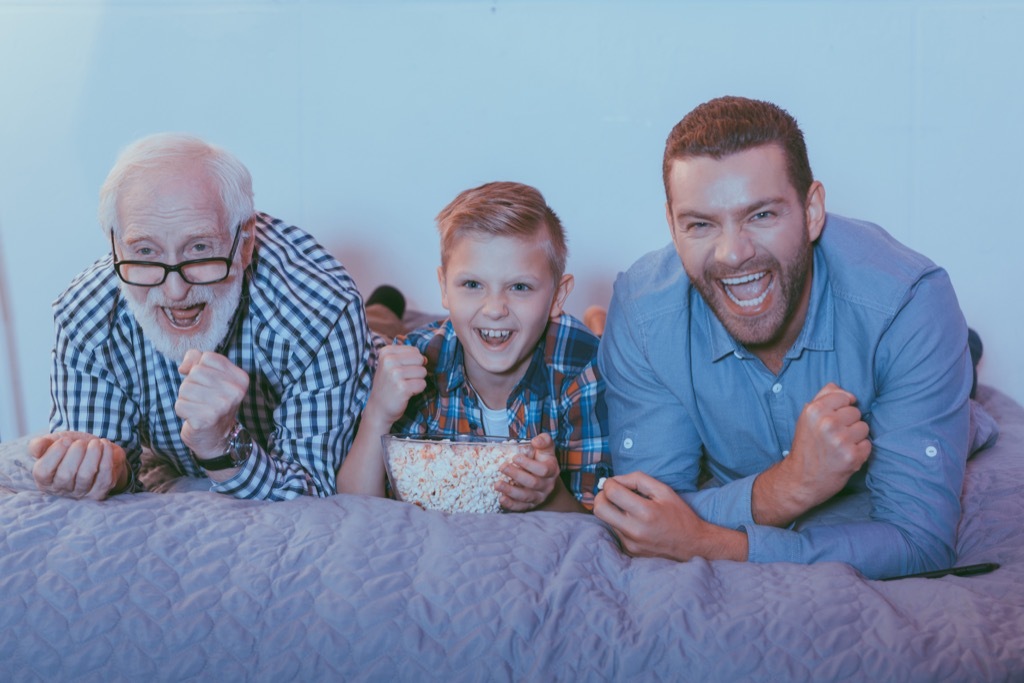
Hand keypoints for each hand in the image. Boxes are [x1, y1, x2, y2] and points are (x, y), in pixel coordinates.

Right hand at [28, 432, 127, 499]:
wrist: (95, 450)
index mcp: (44, 480)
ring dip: (92, 454)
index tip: (65, 440)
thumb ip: (40, 444)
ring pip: (86, 475)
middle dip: (75, 453)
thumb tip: (37, 447)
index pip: (43, 472)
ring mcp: (81, 494)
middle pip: (65, 475)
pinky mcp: (100, 492)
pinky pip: (104, 477)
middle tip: (80, 442)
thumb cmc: (70, 447)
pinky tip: (105, 445)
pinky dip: (106, 458)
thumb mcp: (52, 442)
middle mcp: (61, 490)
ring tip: (95, 442)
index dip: (54, 454)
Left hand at [175, 350, 249, 458]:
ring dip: (185, 398)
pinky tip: (193, 417)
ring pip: (185, 388)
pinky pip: (180, 405)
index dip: (200, 368)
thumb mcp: (211, 376)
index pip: (207, 357)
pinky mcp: (206, 419)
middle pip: (195, 372)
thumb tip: (183, 367)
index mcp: (240, 378)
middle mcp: (235, 391)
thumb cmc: (211, 402)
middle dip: (192, 384)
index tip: (208, 383)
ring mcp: (221, 406)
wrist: (217, 437)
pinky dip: (182, 411)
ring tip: (198, 407)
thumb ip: (197, 360)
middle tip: (202, 398)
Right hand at [364, 345, 426, 427]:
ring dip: (417, 381)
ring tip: (404, 386)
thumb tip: (426, 359)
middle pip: (420, 359)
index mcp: (386, 352)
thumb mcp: (392, 365)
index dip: (413, 362)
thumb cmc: (388, 385)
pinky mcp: (402, 388)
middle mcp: (389, 361)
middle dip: (417, 371)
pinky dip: (417, 390)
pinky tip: (405, 393)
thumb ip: (409, 357)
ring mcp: (395, 374)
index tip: (400, 371)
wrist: (378, 408)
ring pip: (423, 372)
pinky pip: (422, 384)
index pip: (415, 351)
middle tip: (404, 380)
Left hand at [496, 433, 560, 511]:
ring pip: (526, 496)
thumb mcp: (546, 449)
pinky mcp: (531, 505)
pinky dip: (511, 504)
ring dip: (510, 491)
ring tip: (497, 484)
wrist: (546, 479)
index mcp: (552, 470)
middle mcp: (547, 485)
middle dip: (516, 475)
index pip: (543, 469)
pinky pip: (521, 507)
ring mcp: (539, 496)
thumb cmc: (542, 460)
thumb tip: (536, 441)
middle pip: (533, 483)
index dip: (528, 464)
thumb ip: (544, 441)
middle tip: (502, 467)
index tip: (515, 457)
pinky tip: (501, 499)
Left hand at [593, 471, 747, 561]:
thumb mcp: (663, 490)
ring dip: (612, 510)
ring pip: (606, 520)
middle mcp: (634, 530)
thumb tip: (614, 480)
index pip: (611, 492)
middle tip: (613, 493)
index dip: (610, 483)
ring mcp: (630, 543)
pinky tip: (635, 521)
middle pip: (599, 509)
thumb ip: (637, 479)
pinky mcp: (629, 551)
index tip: (616, 483)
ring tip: (629, 508)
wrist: (692, 545)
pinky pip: (615, 531)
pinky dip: (620, 522)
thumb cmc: (679, 515)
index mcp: (645, 512)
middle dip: (601, 496)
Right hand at [754, 382, 871, 524]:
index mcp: (814, 410)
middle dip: (848, 424)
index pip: (845, 397)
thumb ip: (823, 397)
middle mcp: (827, 423)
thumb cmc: (807, 446)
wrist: (801, 479)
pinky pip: (867, 445)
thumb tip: (844, 391)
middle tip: (833, 437)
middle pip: (856, 412)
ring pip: (864, 427)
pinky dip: (859, 451)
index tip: (831, 420)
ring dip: (855, 438)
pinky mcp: (852, 456)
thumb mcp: (806, 417)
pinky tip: (845, 457)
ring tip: (839, 447)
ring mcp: (840, 440)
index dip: (840, 409)